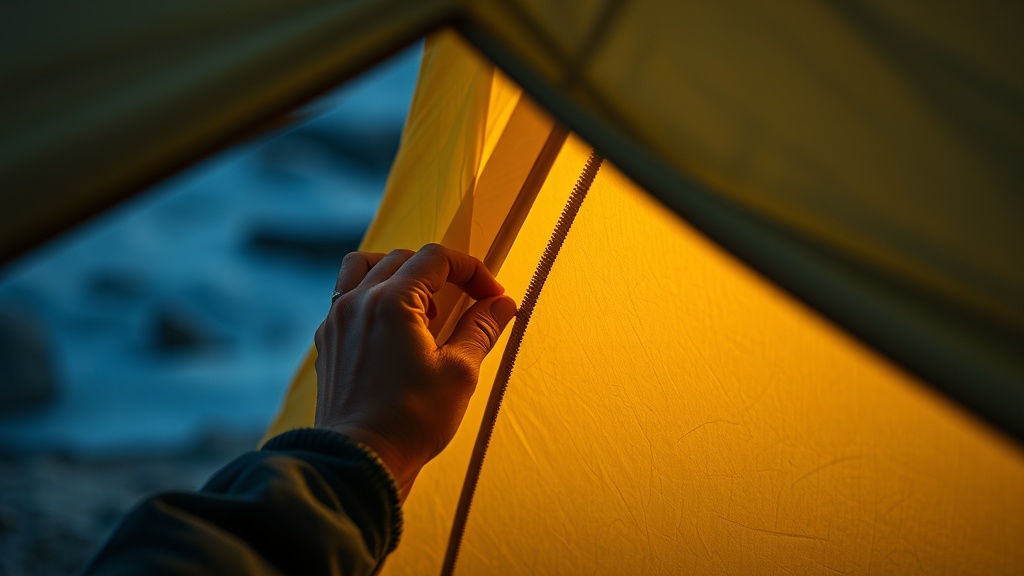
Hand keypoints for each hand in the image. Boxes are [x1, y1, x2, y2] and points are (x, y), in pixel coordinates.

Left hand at [313, 244, 516, 499]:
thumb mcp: (459, 373)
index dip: (471, 270)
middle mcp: (357, 302)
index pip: (436, 258)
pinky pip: (347, 298)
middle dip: (440, 273)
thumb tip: (502, 305)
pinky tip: (394, 332)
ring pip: (364, 268)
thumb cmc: (410, 421)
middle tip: (466, 304)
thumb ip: (481, 329)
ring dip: (398, 275)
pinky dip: (373, 299)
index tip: (491, 297)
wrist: (358, 461)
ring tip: (422, 310)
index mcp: (392, 301)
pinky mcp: (327, 342)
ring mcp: (336, 320)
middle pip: (403, 259)